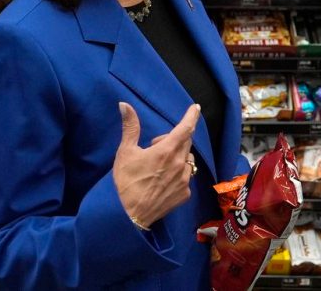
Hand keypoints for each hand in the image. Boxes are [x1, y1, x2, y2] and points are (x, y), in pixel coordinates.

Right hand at [113, 102, 199, 228]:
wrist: (129, 216)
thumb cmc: (126, 182)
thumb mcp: (125, 152)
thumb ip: (130, 127)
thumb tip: (124, 105)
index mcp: (166, 151)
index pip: (185, 128)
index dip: (191, 116)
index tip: (195, 108)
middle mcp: (179, 164)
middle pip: (186, 143)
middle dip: (175, 139)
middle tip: (155, 146)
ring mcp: (184, 180)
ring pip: (187, 159)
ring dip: (178, 156)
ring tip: (160, 165)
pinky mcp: (185, 194)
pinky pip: (186, 177)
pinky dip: (178, 173)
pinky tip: (163, 180)